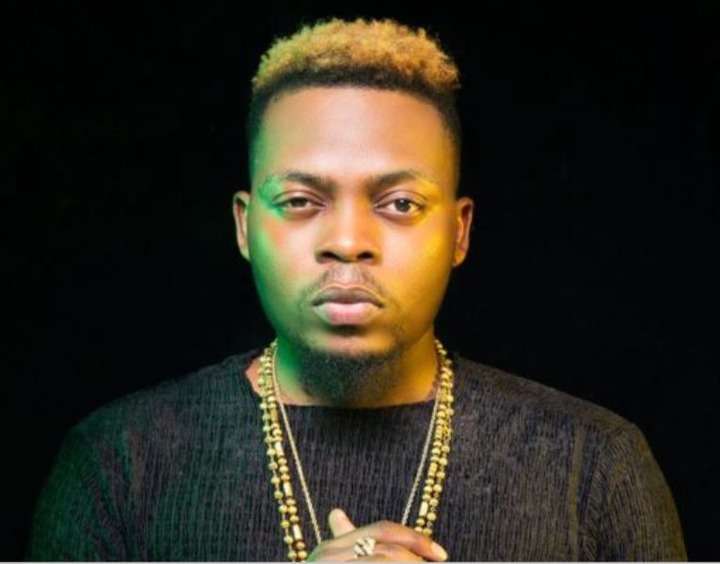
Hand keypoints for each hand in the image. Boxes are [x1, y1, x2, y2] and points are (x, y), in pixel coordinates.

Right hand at [306, 508, 448, 561]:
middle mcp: (327, 556)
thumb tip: (335, 513)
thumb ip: (344, 541)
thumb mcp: (337, 561)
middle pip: (387, 549)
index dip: (415, 538)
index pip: (382, 530)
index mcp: (329, 548)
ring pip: (384, 561)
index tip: (441, 553)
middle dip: (415, 560)